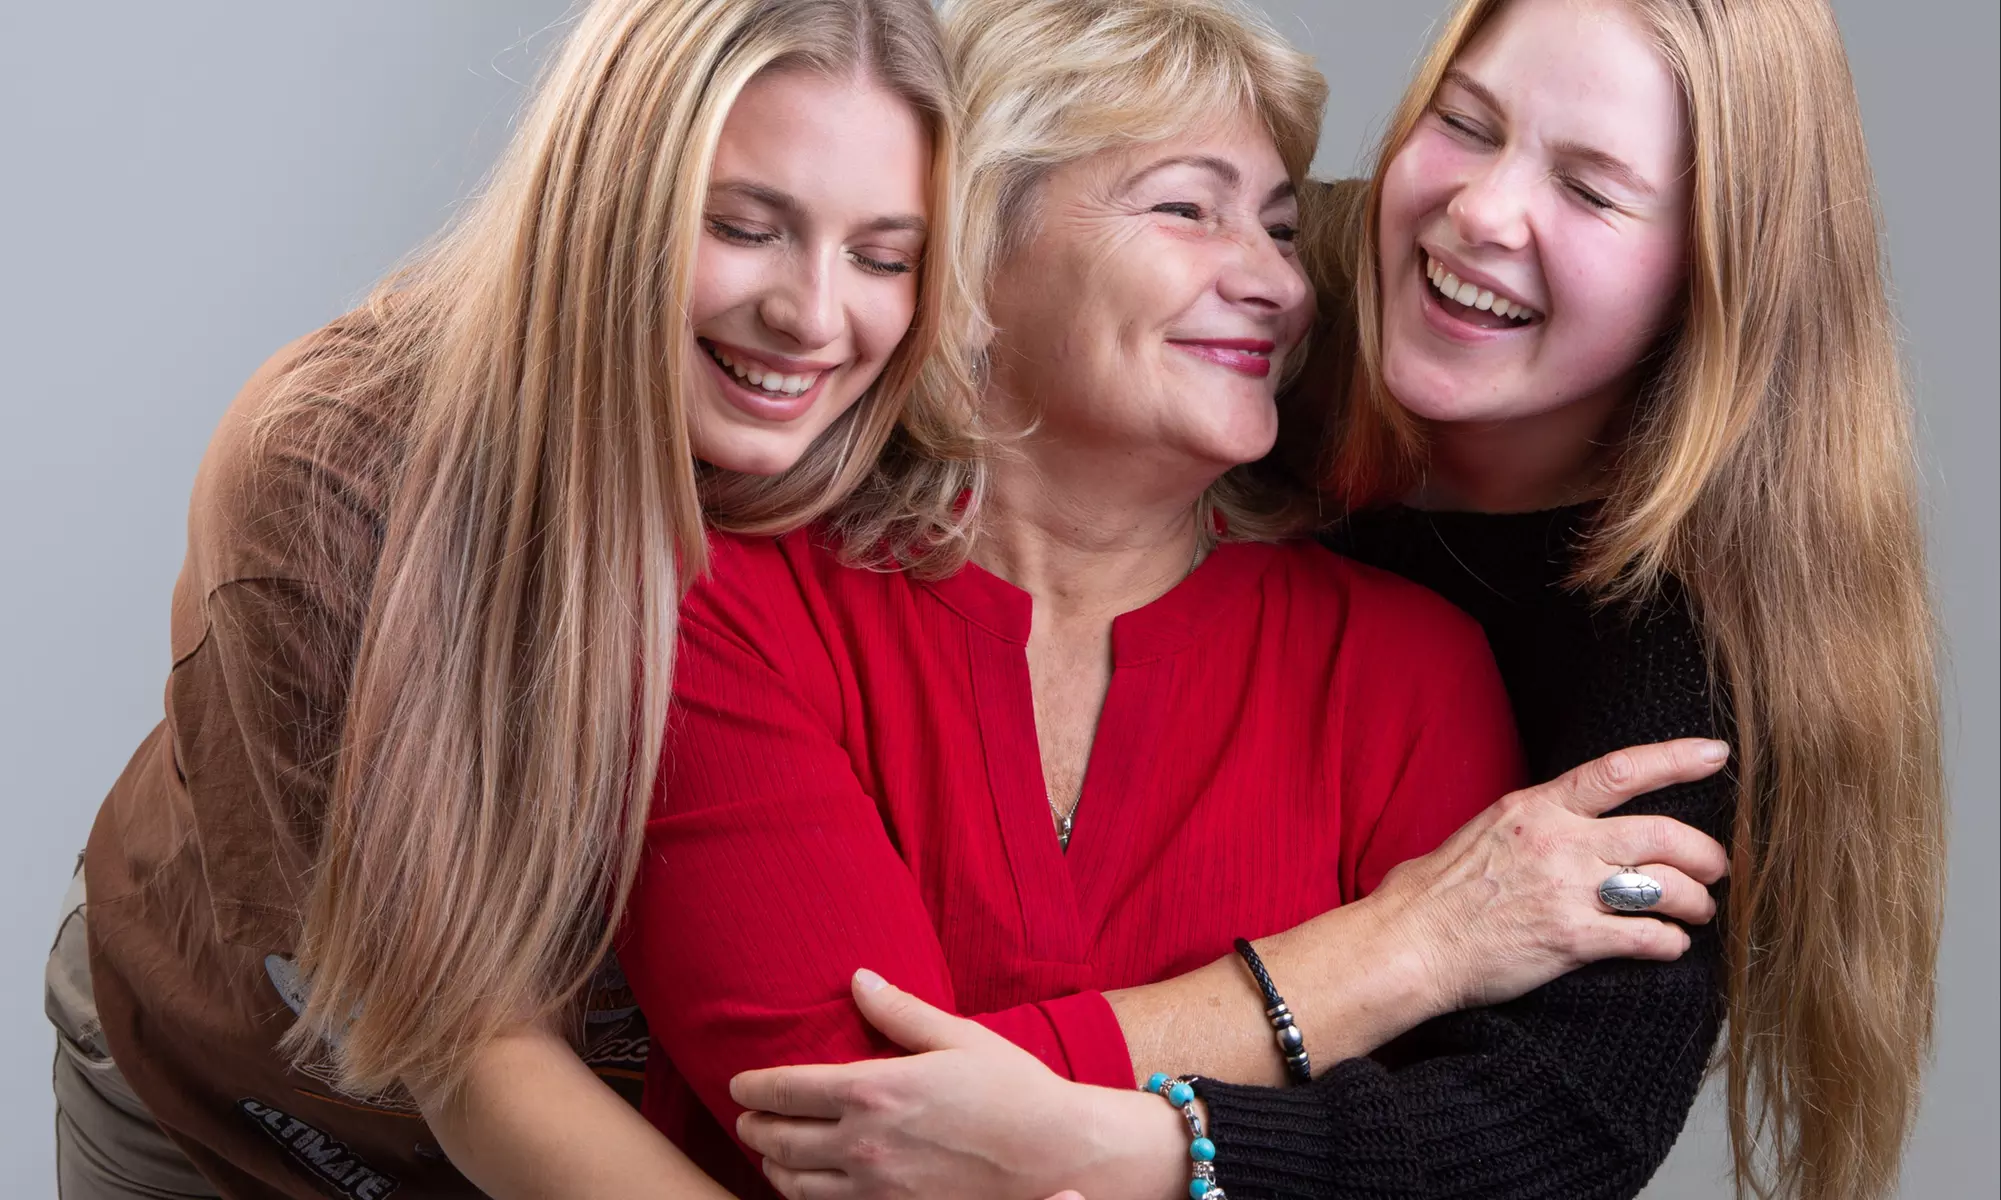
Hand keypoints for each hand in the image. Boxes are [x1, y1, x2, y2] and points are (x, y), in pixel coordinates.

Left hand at [730, 971, 1176, 1199]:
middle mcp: (865, 1144)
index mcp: (876, 1090)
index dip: (754, 1087)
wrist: (1057, 1156)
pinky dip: (803, 1197)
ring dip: (771, 1168)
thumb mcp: (957, 1037)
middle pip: (779, 1140)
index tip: (739, 1084)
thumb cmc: (1013, 1090)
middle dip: (753, 1127)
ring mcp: (876, 1189)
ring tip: (767, 1153)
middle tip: (745, 1117)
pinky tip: (806, 1185)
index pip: (788, 1089)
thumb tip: (859, 980)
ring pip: (794, 1185)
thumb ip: (899, 1011)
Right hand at [1370, 737, 1730, 1013]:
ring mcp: (1567, 891)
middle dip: (1706, 854)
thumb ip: (1537, 822)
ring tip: (1698, 912)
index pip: (1620, 771)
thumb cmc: (1437, 891)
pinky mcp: (1572, 939)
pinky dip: (1671, 943)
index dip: (1675, 760)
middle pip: (1663, 834)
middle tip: (1716, 869)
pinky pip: (1648, 938)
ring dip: (1696, 903)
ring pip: (1667, 888)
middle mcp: (1558, 841)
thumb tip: (1576, 825)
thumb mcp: (1485, 830)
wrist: (1411, 942)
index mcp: (1536, 807)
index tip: (1715, 755)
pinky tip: (1670, 945)